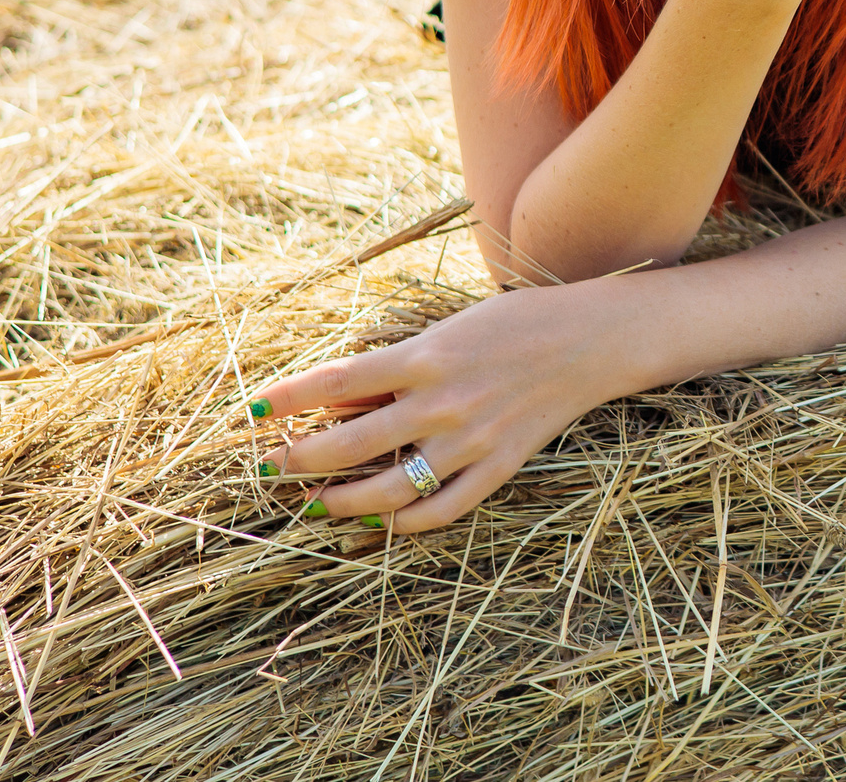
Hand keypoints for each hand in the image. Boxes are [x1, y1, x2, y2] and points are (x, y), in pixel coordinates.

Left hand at [254, 280, 648, 533]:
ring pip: (388, 490)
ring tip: (319, 503)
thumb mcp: (450, 328)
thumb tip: (340, 402)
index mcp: (427, 356)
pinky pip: (441, 510)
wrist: (592, 339)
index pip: (336, 382)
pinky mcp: (499, 466)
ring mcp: (471, 440)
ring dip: (342, 503)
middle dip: (300, 461)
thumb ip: (398, 366)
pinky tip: (384, 522)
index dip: (287, 399)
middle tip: (274, 469)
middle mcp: (442, 402)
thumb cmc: (517, 322)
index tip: (253, 411)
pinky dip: (405, 524)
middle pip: (349, 445)